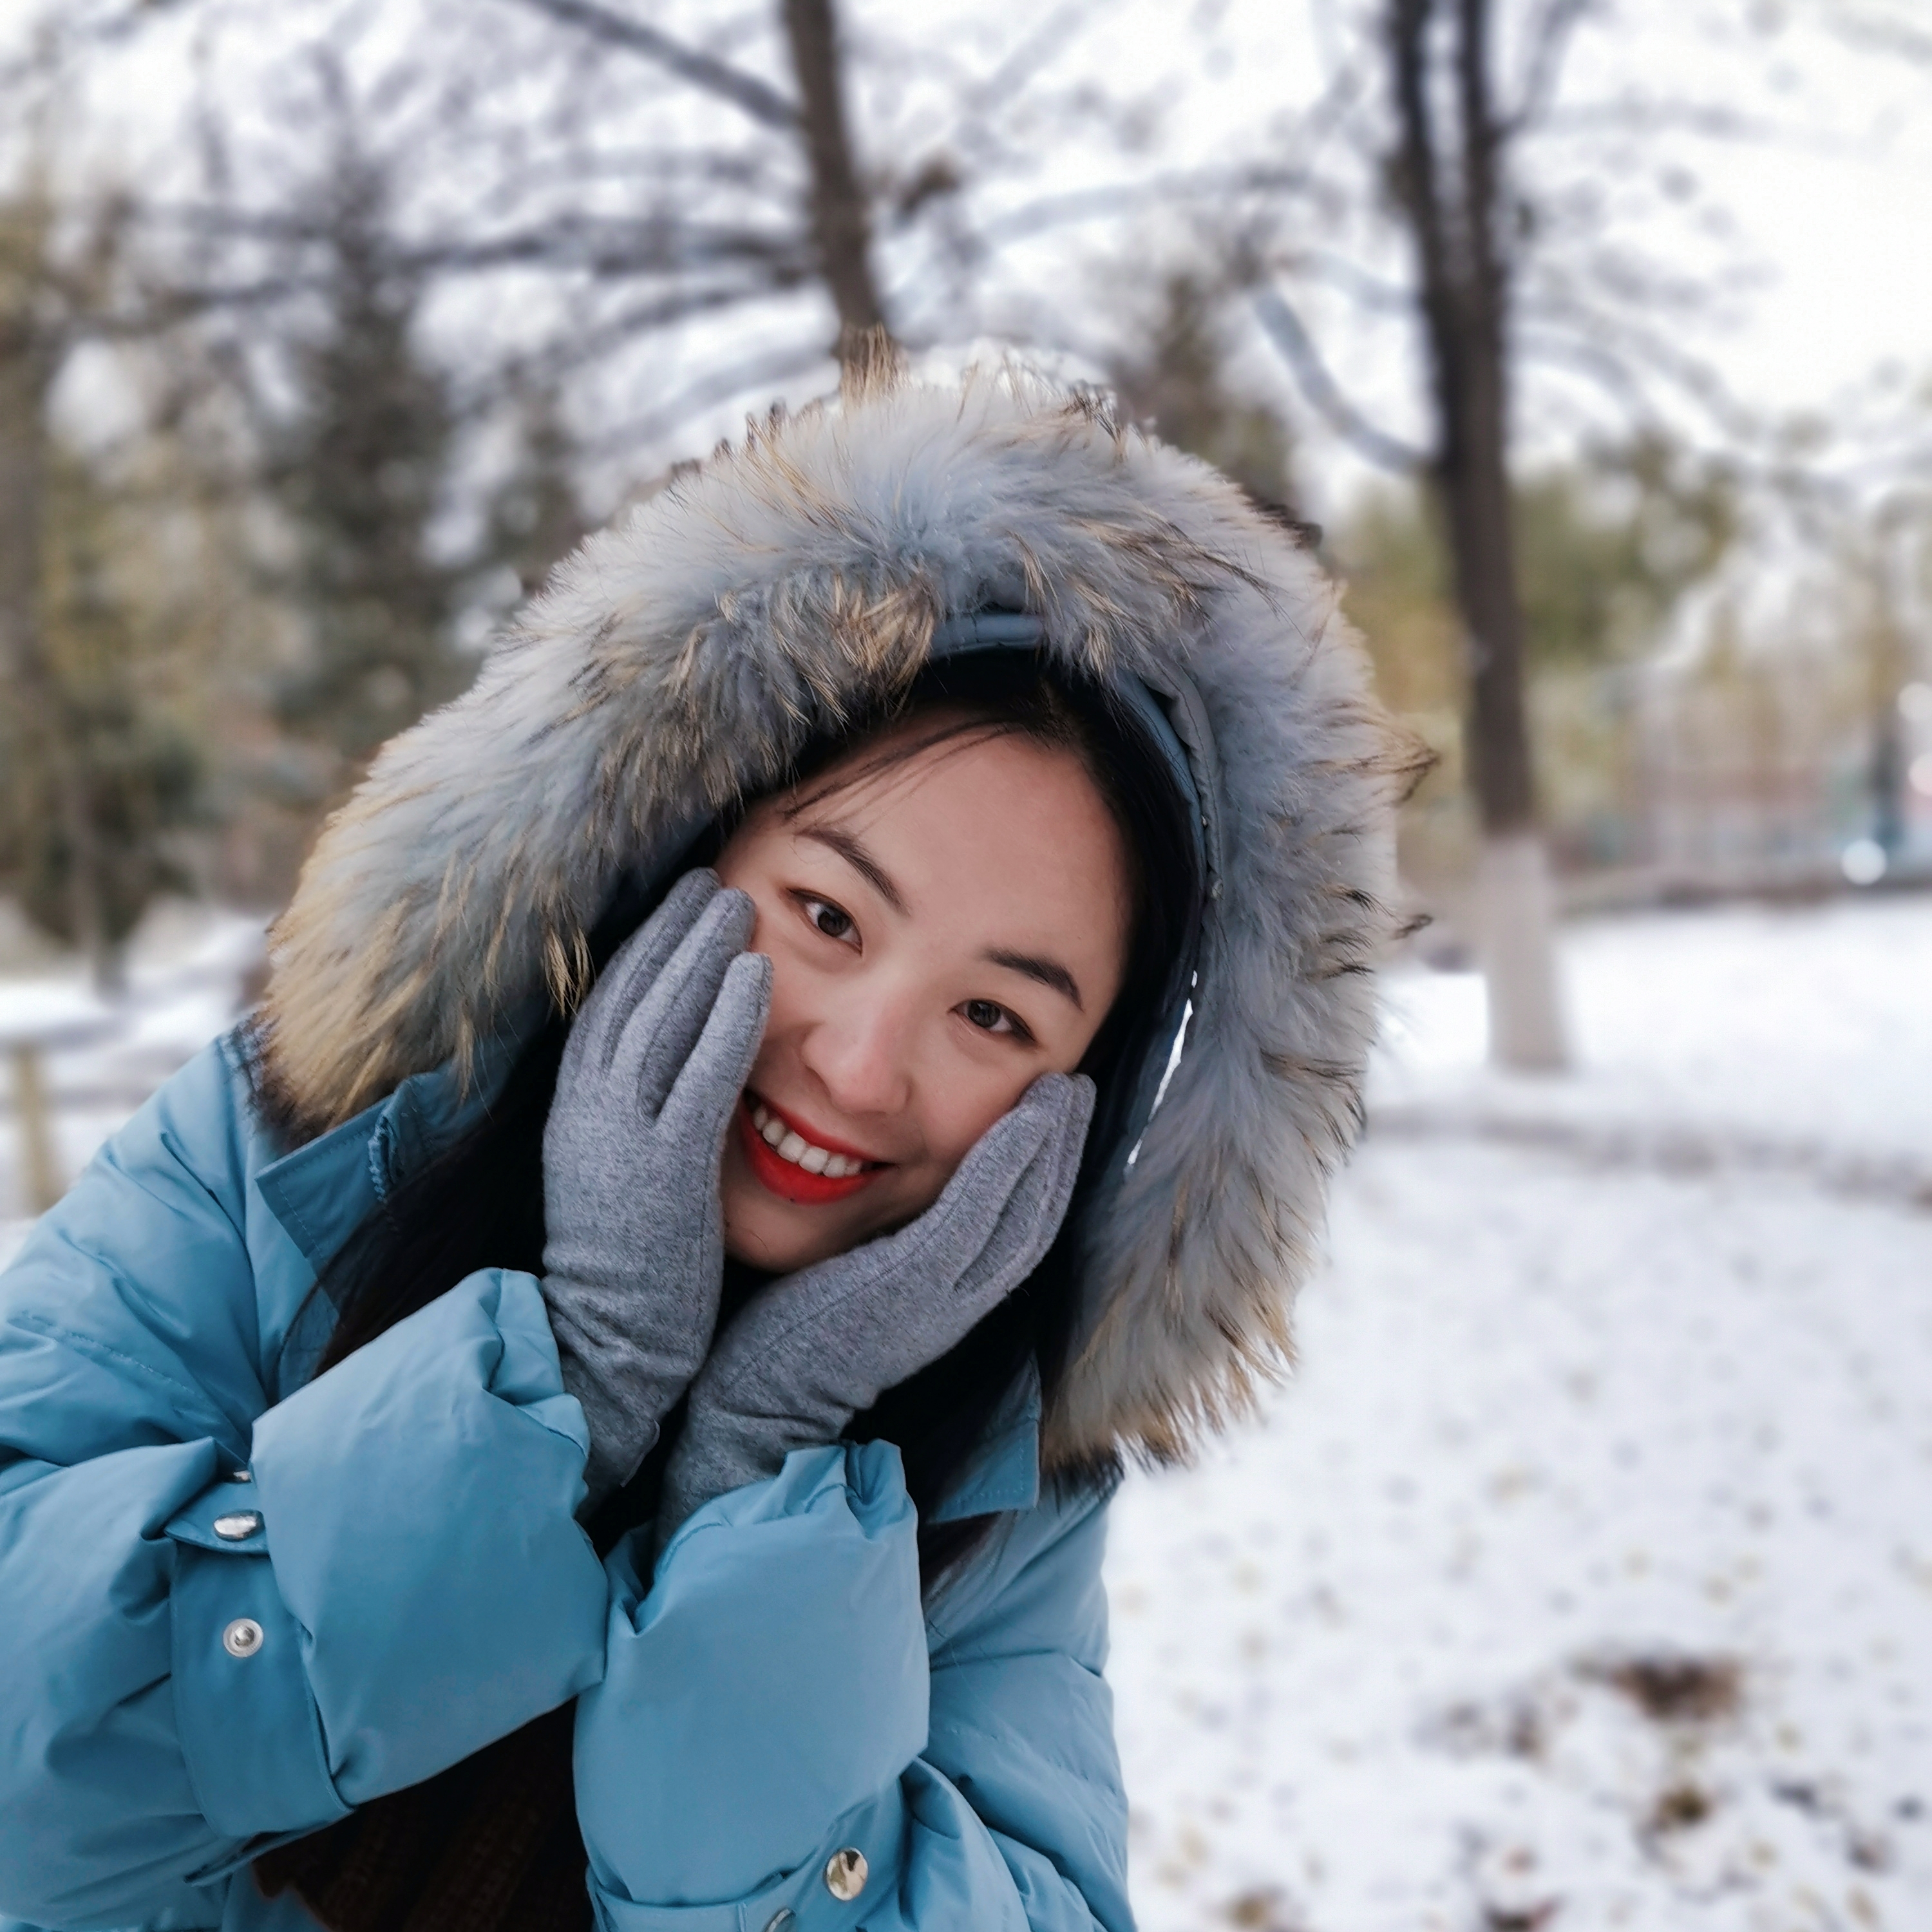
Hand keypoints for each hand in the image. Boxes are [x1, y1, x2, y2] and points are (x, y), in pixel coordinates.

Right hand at [541, 869, 770, 1506]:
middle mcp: (588, 1112)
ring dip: (698, 955)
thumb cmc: (628, 1262)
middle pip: (628, 996)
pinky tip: (758, 976)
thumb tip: (668, 1066)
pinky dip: (726, 1022)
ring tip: (736, 902)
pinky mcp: (662, 1171)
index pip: (607, 1006)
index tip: (676, 901)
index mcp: (575, 1110)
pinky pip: (698, 1078)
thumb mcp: (618, 1170)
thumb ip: (637, 1115)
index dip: (642, 948)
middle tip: (710, 878)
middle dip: (668, 933)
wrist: (603, 1347)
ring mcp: (621, 1138)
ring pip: (659, 1021)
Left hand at [656, 1071, 1095, 1543]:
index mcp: (941, 1298)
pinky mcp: (914, 1290)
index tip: (1051, 1114)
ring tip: (1065, 1091)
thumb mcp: (849, 1284)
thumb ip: (876, 1247)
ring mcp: (940, 1296)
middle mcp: (955, 1300)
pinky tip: (1024, 1121)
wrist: (757, 1411)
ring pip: (1019, 1213)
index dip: (1041, 1171)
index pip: (1010, 1227)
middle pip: (1032, 1215)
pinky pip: (975, 1217)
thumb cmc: (783, 1344)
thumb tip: (871, 1187)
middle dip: (1060, 1151)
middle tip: (1076, 1088)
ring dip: (1049, 1148)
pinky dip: (1006, 1166)